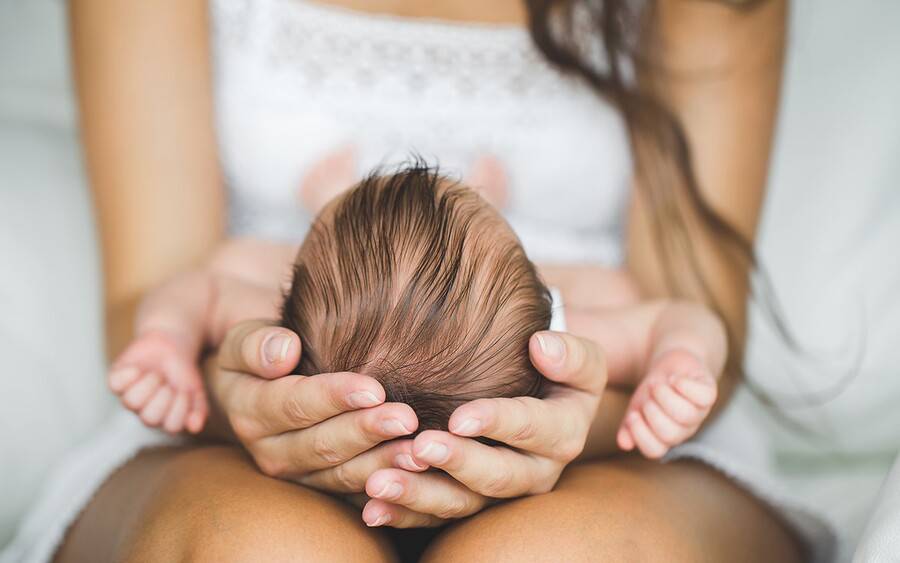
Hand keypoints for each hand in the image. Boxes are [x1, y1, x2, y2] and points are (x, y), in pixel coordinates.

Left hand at [108, 330, 207, 434]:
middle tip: (168, 384)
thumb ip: (199, 410)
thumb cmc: (183, 373)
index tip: (185, 391)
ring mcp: (129, 397)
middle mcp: (144, 412)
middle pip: (149, 419)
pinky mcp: (116, 381)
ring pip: (131, 402)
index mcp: (165, 418)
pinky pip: (115, 384)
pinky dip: (129, 374)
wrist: (172, 345)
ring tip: (156, 374)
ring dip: (148, 384)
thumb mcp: (196, 391)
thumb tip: (195, 428)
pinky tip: (138, 368)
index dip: (180, 408)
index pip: (172, 426)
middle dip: (163, 398)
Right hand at [208, 320, 423, 489]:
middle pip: (323, 445)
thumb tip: (283, 351)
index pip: (295, 405)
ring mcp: (299, 475)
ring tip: (419, 452)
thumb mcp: (242, 340)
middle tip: (407, 419)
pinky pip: (357, 493)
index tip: (374, 389)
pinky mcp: (324, 487)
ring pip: (342, 475)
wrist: (262, 384)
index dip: (334, 398)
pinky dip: (389, 487)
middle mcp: (271, 452)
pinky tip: (418, 474)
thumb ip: (256, 344)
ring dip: (383, 465)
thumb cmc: (261, 352)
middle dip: (366, 432)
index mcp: (250, 413)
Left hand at [359, 331, 606, 527]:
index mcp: (563, 434)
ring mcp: (500, 494)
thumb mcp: (579, 360)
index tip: (459, 417)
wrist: (545, 398)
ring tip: (380, 483)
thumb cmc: (556, 370)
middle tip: (420, 446)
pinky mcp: (470, 503)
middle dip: (457, 463)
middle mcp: (536, 472)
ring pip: (463, 504)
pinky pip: (436, 517)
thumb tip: (542, 345)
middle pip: (497, 476)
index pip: (532, 429)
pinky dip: (403, 514)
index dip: (497, 423)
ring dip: (420, 495)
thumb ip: (570, 353)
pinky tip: (372, 507)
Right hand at [617, 349, 716, 458]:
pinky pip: (704, 396)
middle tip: (648, 396)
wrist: (671, 366)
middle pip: (670, 435)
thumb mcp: (636, 407)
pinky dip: (685, 385)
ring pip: (686, 415)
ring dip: (666, 396)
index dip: (641, 434)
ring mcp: (698, 412)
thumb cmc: (653, 391)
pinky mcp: (709, 393)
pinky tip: (674, 378)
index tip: (632, 415)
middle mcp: (683, 429)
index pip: (654, 450)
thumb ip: (629, 426)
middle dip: (653, 413)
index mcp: (664, 437)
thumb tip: (624, 444)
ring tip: (657, 384)